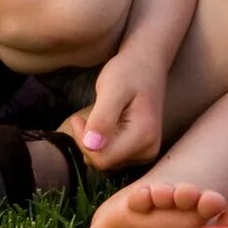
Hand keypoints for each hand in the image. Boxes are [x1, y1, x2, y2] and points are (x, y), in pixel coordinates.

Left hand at [76, 52, 166, 168]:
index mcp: (144, 136)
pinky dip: (102, 144)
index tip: (77, 118)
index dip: (83, 142)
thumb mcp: (112, 89)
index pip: (102, 159)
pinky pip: (112, 158)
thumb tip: (92, 146)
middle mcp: (149, 150)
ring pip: (106, 162)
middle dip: (88, 143)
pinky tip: (105, 126)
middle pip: (104, 163)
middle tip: (84, 117)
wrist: (147, 64)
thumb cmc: (129, 72)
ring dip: (94, 144)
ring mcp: (147, 152)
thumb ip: (102, 118)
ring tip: (97, 118)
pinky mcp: (141, 151)